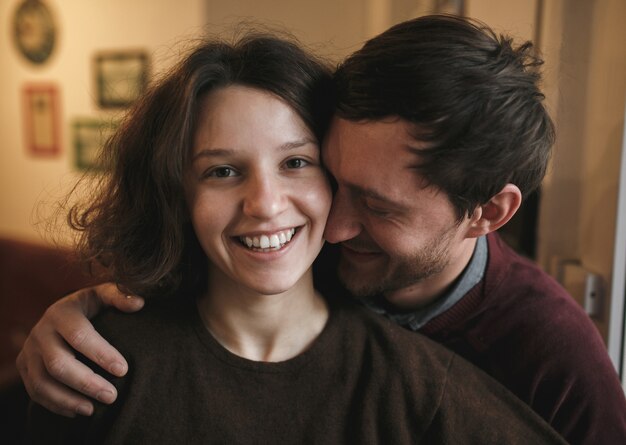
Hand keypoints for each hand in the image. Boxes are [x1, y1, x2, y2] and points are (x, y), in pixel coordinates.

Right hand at [16, 283, 143, 416]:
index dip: (101, 354)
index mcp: (61, 312)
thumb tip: (139, 303)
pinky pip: (35, 392)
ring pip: (43, 382)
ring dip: (69, 399)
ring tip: (94, 409)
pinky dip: (56, 405)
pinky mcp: (25, 367)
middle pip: (59, 364)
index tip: (123, 370)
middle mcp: (41, 332)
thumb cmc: (89, 307)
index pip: (79, 336)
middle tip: (112, 396)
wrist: (60, 315)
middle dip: (86, 383)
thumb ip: (119, 296)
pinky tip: (78, 410)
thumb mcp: (102, 296)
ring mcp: (29, 351)